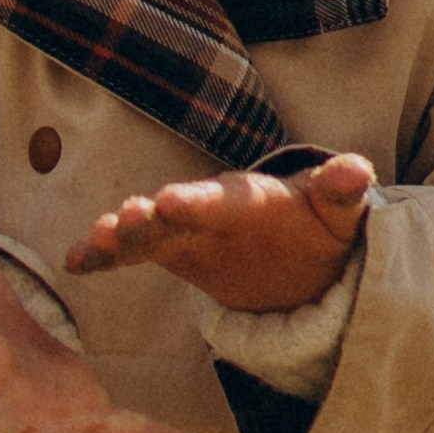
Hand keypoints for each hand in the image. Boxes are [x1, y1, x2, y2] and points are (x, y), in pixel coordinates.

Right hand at [64, 154, 374, 309]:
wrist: (300, 252)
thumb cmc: (317, 225)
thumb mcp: (336, 212)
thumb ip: (341, 192)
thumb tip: (358, 170)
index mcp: (245, 198)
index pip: (220, 199)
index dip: (195, 202)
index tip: (168, 201)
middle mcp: (207, 209)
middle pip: (174, 214)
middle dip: (147, 217)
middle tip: (122, 220)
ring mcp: (184, 229)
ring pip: (147, 231)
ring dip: (121, 234)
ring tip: (97, 238)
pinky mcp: (171, 251)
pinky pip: (132, 253)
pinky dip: (104, 255)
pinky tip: (75, 262)